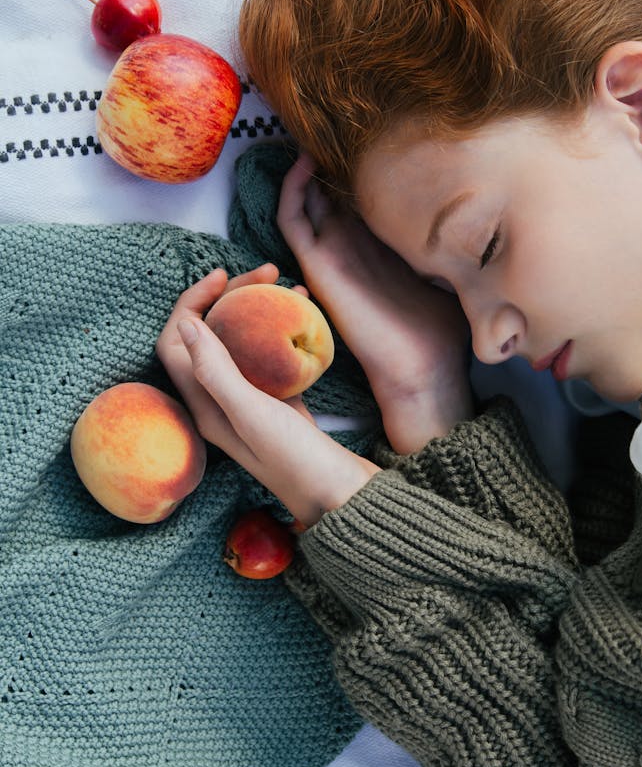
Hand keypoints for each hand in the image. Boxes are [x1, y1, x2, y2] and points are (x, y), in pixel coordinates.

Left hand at [156, 265, 379, 526]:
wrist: (340, 495)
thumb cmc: (293, 460)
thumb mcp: (250, 413)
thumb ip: (215, 370)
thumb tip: (185, 323)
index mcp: (202, 406)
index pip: (176, 343)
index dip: (190, 303)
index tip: (223, 276)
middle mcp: (219, 402)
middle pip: (210, 335)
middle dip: (230, 297)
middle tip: (265, 271)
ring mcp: (250, 400)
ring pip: (243, 340)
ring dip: (258, 307)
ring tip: (286, 282)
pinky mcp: (279, 400)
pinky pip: (272, 354)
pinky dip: (283, 327)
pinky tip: (306, 310)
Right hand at [278, 155, 473, 451]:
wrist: (422, 368)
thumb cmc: (440, 328)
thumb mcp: (454, 269)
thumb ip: (455, 239)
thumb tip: (485, 204)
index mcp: (379, 244)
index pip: (361, 195)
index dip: (360, 163)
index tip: (371, 128)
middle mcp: (350, 245)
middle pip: (328, 191)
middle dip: (329, 156)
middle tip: (333, 118)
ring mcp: (331, 253)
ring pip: (304, 199)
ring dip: (304, 166)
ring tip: (311, 129)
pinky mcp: (317, 266)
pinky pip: (292, 220)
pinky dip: (292, 189)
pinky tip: (304, 161)